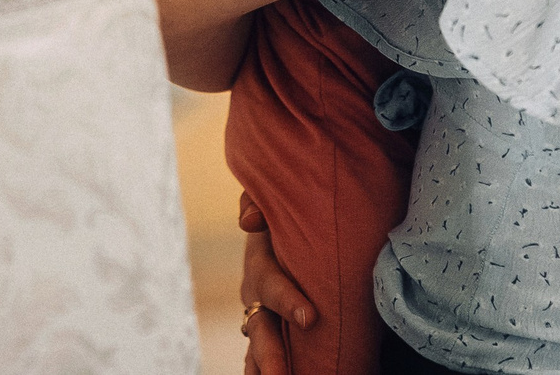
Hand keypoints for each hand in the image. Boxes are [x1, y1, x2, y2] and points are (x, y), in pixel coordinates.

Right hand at [239, 197, 311, 374]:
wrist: (289, 233)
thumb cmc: (288, 216)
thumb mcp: (276, 202)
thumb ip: (257, 200)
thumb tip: (249, 221)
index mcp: (261, 265)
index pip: (270, 284)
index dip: (287, 301)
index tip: (310, 318)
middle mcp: (255, 296)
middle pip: (260, 329)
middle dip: (270, 355)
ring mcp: (261, 318)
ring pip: (259, 349)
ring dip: (265, 370)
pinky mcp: (273, 332)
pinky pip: (264, 359)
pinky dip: (265, 371)